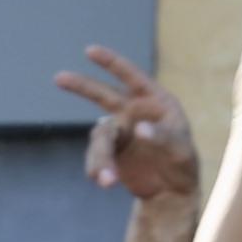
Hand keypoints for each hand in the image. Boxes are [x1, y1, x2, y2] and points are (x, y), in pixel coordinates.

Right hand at [54, 46, 197, 204]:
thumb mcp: (182, 151)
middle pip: (103, 95)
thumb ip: (163, 138)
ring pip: (99, 138)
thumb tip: (138, 129)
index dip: (111, 63)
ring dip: (101, 158)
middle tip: (59, 77)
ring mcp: (119, 132)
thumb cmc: (183, 164)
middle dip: (81, 86)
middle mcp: (133, 112)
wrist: (171, 191)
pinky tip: (107, 182)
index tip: (90, 50)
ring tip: (108, 181)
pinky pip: (95, 158)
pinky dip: (98, 169)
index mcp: (155, 102)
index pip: (132, 77)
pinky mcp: (109, 153)